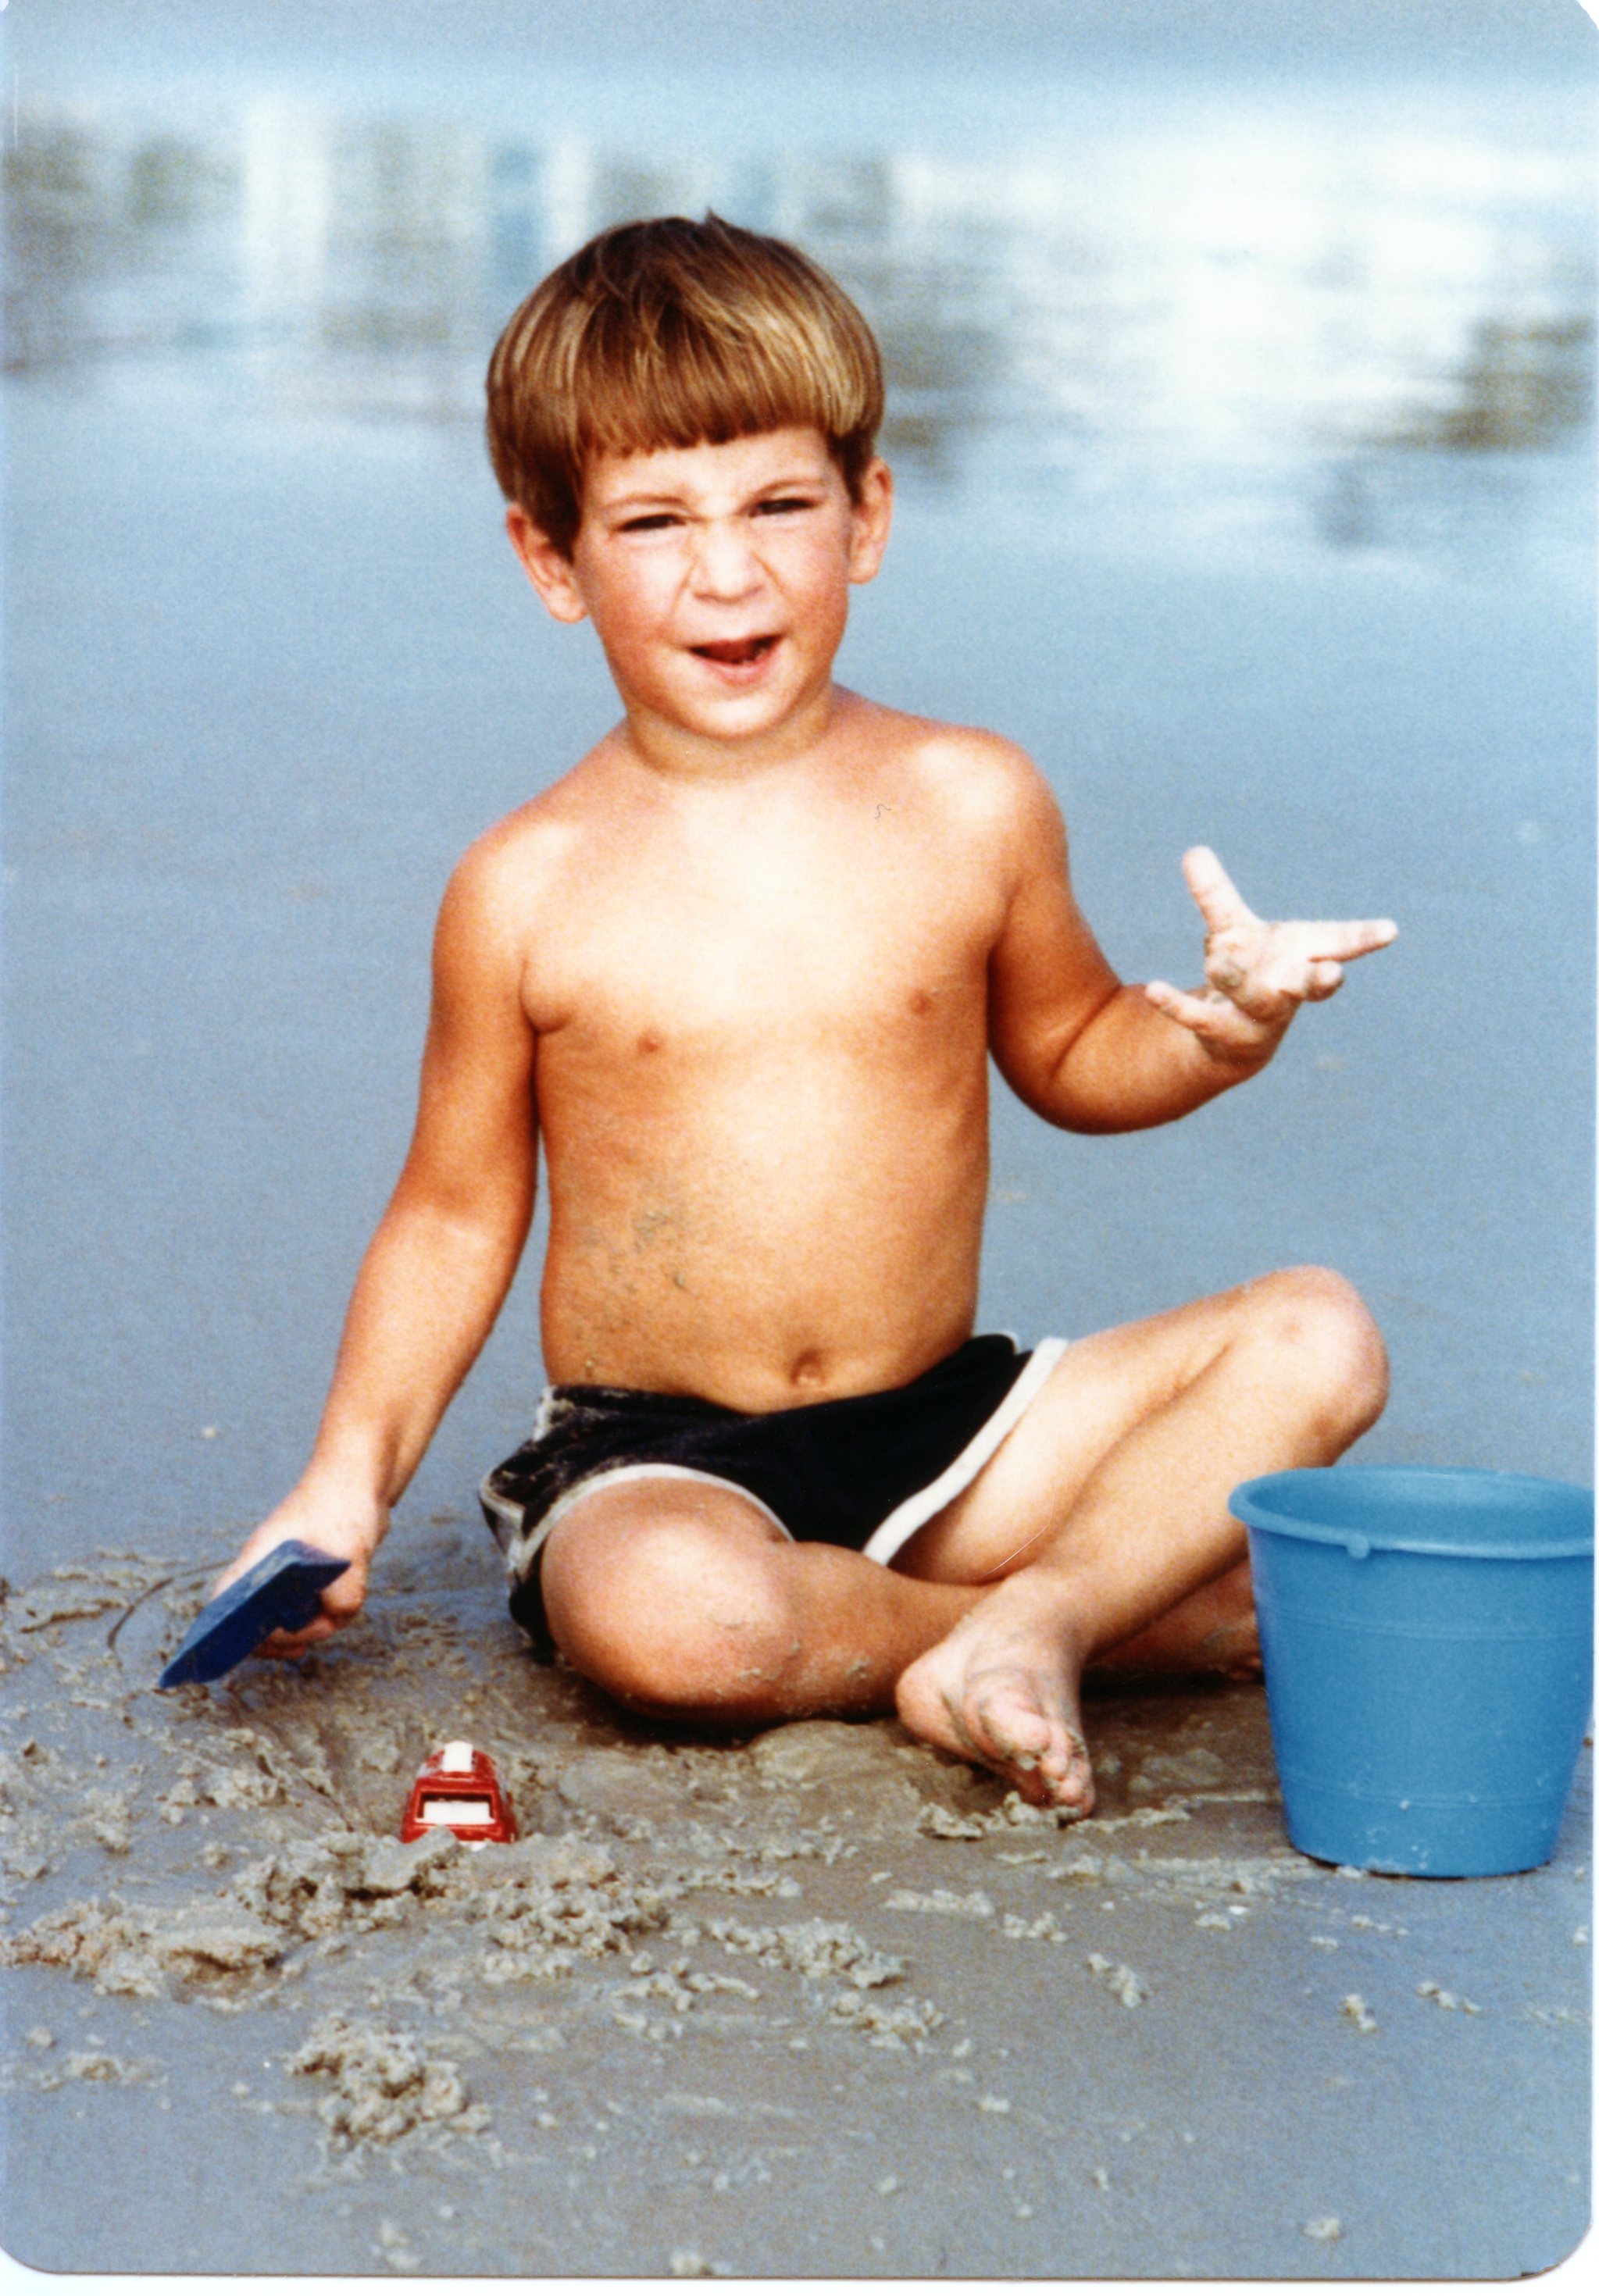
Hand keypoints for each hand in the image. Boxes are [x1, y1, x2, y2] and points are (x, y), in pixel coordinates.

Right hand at [209, 1491, 386, 1659]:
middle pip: (256, 1621)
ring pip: (293, 1618)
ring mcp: (291, 1574)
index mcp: (259, 1559)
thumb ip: (343, 1595)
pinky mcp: (313, 1577)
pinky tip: (334, 1613)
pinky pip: (312, 1610)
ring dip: (312, 1625)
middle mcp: (269, 1569)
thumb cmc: (341, 1508)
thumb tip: (336, 1619)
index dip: (225, 1633)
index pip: (225, 1603)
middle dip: (280, 1639)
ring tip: (330, 1618)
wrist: (359, 1479)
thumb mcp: (347, 1553)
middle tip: (301, 1644)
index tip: (245, 1648)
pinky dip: (324, 1616)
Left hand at [1144, 846, 1396, 1064]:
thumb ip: (1216, 896)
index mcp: (1303, 957)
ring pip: (1257, 1002)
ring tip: (1220, 962)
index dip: (1364, 938)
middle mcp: (1288, 989)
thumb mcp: (1231, 930)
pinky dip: (1178, 1004)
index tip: (1391, 930)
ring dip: (1242, 982)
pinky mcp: (1224, 1033)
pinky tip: (1155, 990)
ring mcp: (1260, 1016)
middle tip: (1331, 976)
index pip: (1340, 944)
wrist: (1233, 1039)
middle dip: (1321, 980)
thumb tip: (1192, 851)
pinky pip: (1201, 1017)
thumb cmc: (1250, 972)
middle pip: (1309, 985)